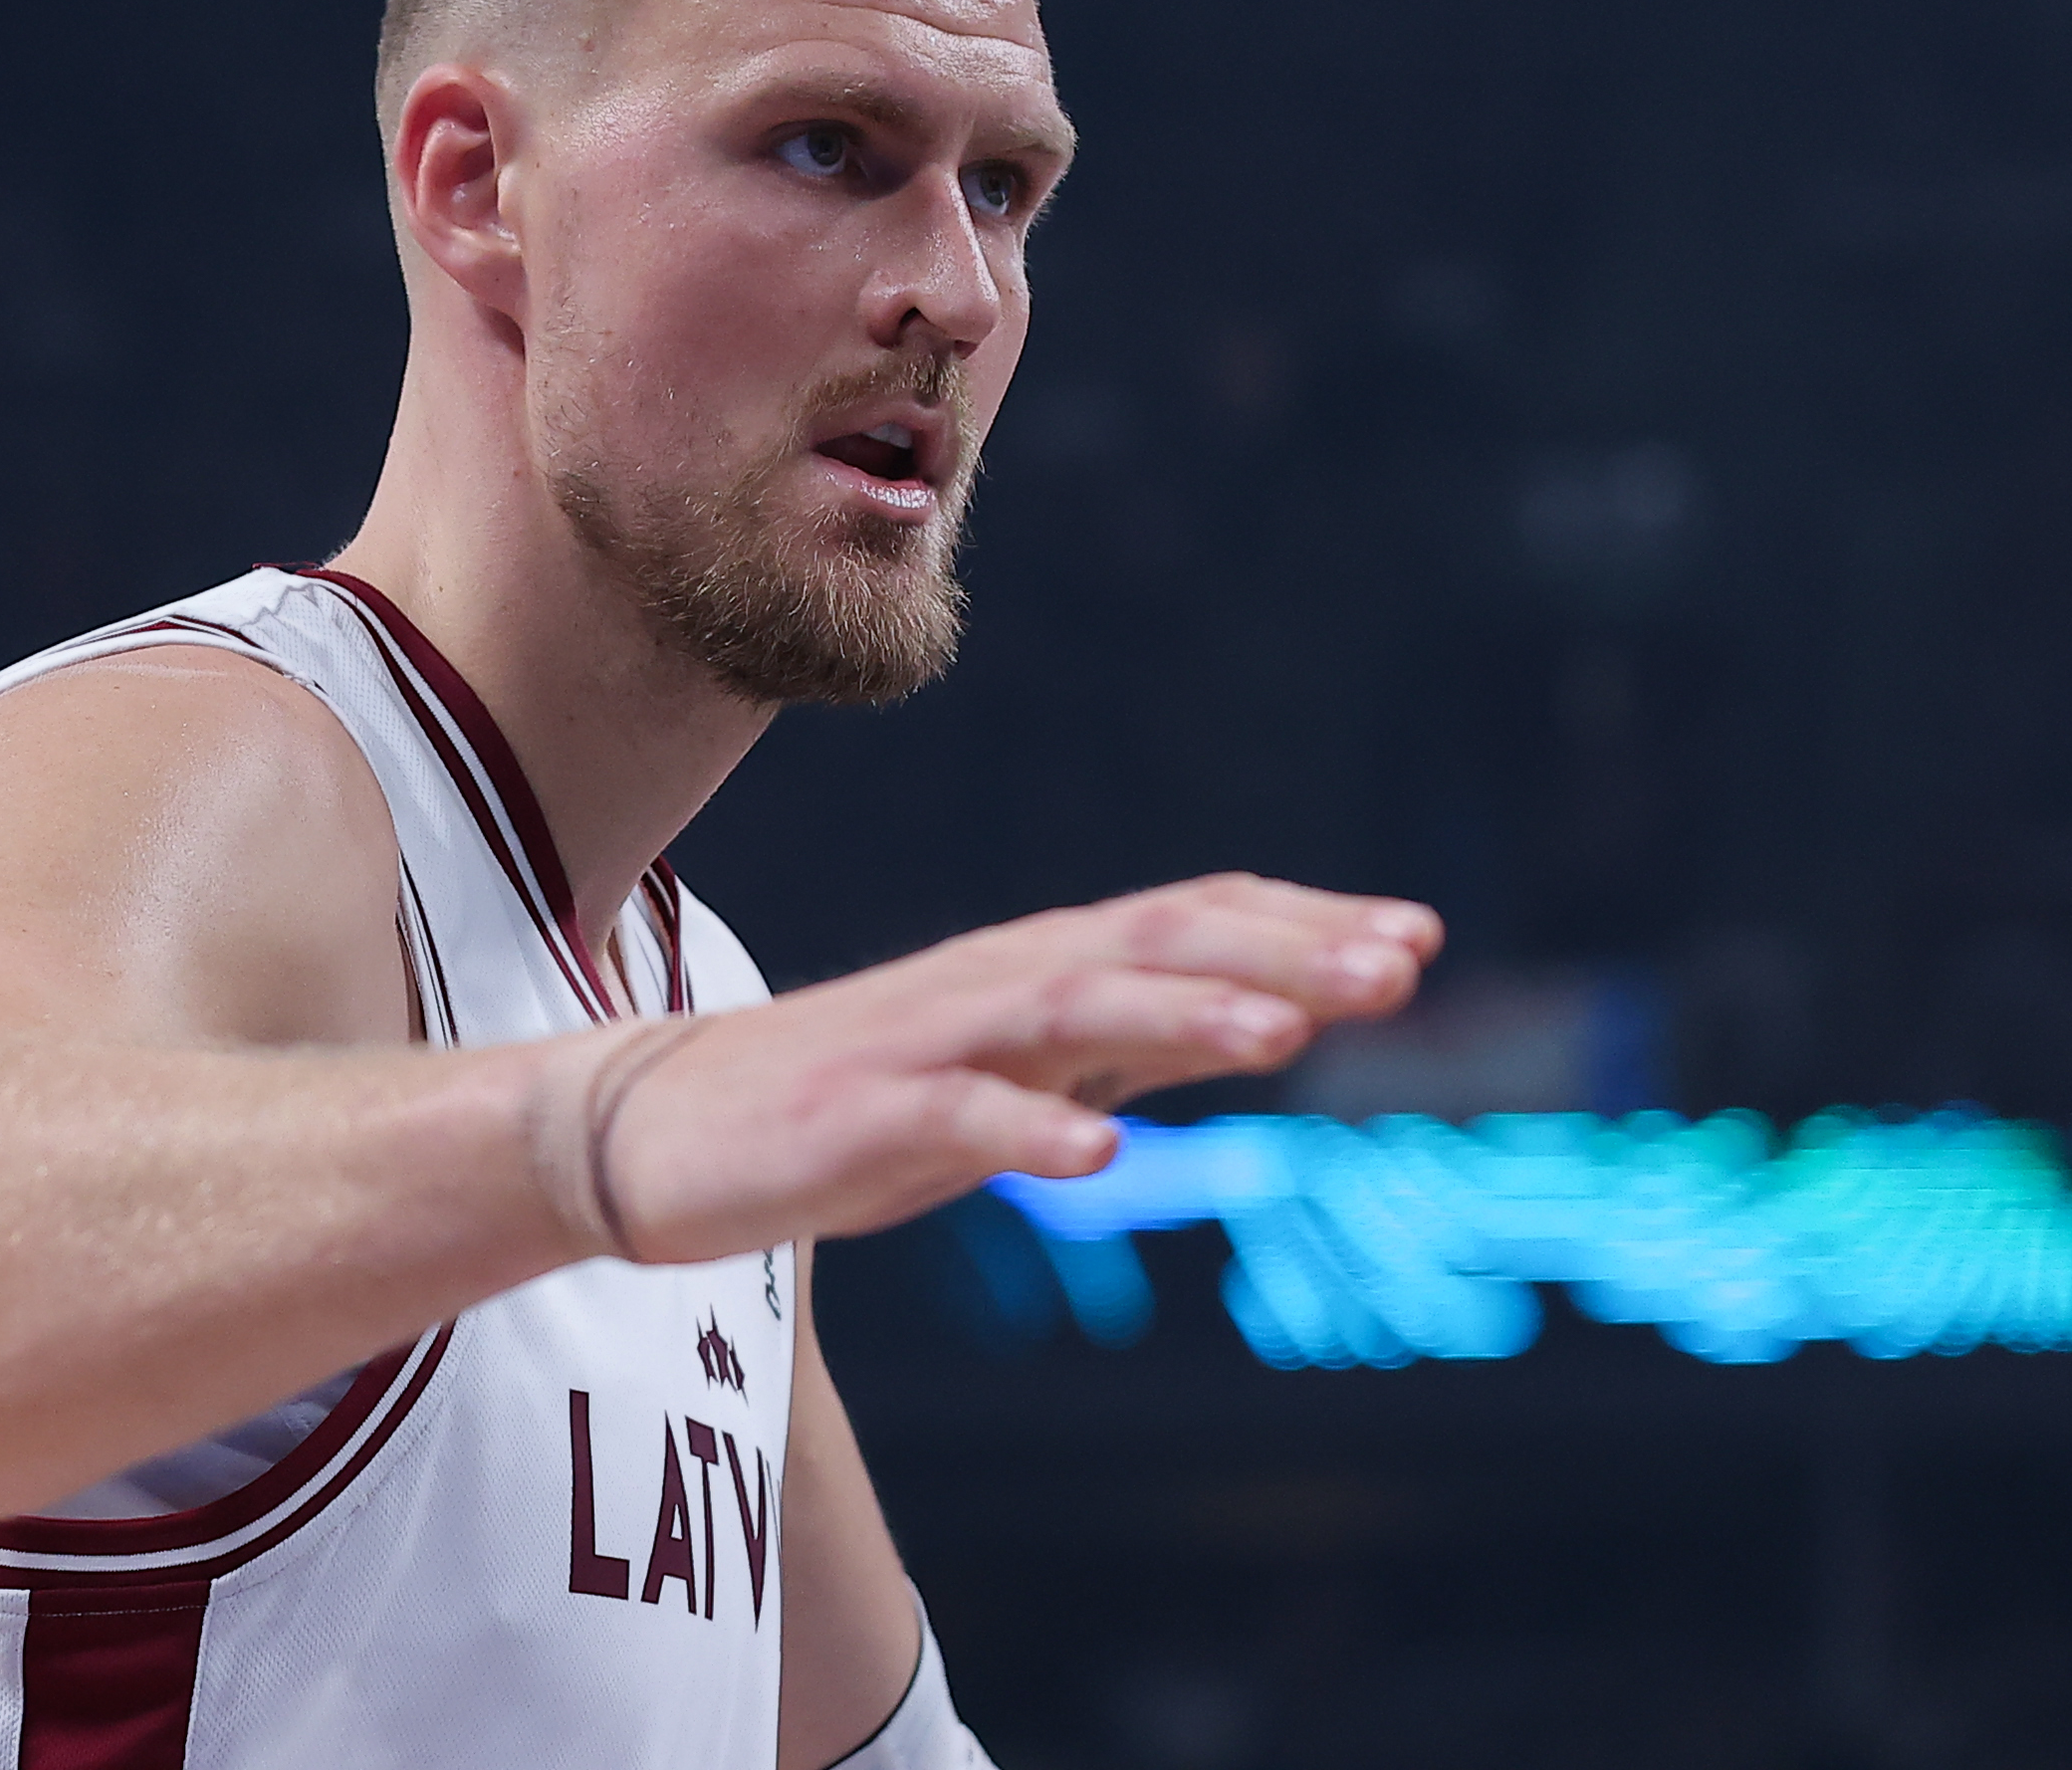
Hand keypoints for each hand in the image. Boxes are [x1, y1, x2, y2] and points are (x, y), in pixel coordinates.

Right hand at [545, 873, 1439, 1263]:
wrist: (654, 1130)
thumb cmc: (849, 1102)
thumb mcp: (1012, 1068)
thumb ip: (1126, 1041)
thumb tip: (1267, 1013)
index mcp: (1033, 970)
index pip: (1185, 918)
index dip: (1300, 922)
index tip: (1417, 939)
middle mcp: (990, 984)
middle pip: (1149, 941)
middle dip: (1279, 949)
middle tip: (1399, 969)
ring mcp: (923, 1045)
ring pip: (1066, 1009)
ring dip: (1179, 1012)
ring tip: (1284, 1031)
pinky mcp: (856, 1116)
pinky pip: (954, 1119)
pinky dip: (1029, 1127)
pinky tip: (1102, 1153)